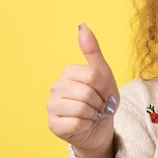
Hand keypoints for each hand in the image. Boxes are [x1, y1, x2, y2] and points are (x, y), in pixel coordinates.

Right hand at [47, 24, 119, 157]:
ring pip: (81, 107)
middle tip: (99, 107)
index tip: (106, 95)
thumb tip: (82, 27)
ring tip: (92, 115)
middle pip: (87, 92)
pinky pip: (75, 123)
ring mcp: (52, 106)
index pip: (92, 76)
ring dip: (93, 115)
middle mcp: (56, 87)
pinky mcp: (53, 124)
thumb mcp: (104, 76)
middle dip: (100, 103)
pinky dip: (86, 125)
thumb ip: (93, 52)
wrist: (100, 130)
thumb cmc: (102, 102)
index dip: (105, 89)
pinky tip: (84, 125)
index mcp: (68, 73)